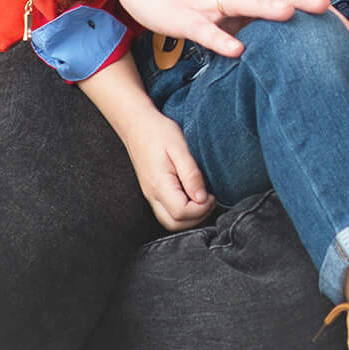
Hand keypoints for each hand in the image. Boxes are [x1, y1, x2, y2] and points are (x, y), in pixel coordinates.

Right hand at [60, 0, 330, 58]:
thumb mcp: (224, 0)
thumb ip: (252, 17)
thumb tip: (284, 42)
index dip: (323, 14)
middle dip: (307, 3)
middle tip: (340, 21)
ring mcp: (206, 1)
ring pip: (241, 1)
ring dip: (267, 9)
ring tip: (294, 16)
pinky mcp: (180, 15)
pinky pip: (201, 27)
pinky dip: (218, 38)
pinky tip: (235, 52)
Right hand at [120, 112, 212, 230]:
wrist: (137, 125)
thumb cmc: (159, 132)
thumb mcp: (179, 148)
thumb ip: (191, 174)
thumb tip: (202, 198)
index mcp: (159, 185)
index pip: (181, 212)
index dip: (201, 209)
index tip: (212, 195)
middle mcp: (152, 195)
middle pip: (174, 224)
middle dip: (197, 218)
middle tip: (210, 200)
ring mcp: (150, 196)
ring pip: (170, 222)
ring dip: (190, 218)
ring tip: (203, 199)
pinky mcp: (152, 193)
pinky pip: (167, 213)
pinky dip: (182, 214)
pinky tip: (192, 198)